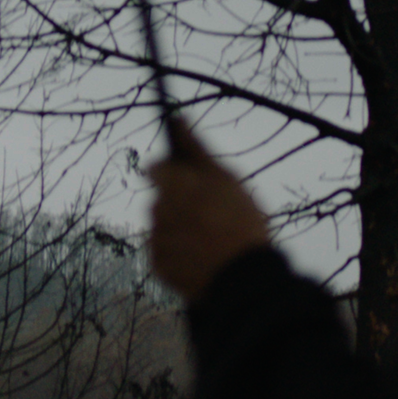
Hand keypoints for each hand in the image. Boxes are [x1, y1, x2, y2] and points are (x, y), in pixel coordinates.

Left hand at [146, 117, 272, 301]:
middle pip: (161, 198)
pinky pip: (165, 251)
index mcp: (171, 184)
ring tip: (211, 238)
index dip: (175, 173)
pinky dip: (179, 252)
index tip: (194, 182)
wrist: (242, 278)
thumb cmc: (239, 222)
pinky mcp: (158, 266)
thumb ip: (196, 148)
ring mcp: (155, 239)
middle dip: (180, 202)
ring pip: (163, 224)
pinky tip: (203, 256)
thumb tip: (177, 120)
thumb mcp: (226, 178)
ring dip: (180, 227)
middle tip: (211, 213)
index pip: (157, 167)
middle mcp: (156, 209)